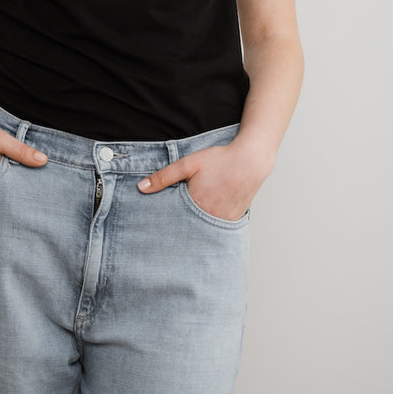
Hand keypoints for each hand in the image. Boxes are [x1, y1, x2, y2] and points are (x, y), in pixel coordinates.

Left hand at [137, 135, 274, 221]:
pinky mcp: (233, 221)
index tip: (154, 227)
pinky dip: (208, 227)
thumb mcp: (188, 164)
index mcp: (196, 204)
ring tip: (185, 228)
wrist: (251, 160)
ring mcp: (223, 221)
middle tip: (166, 234)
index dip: (164, 223)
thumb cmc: (220, 160)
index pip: (173, 221)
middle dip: (177, 230)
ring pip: (202, 231)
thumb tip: (141, 188)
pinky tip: (203, 220)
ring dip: (193, 229)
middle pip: (187, 229)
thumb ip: (164, 177)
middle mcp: (210, 217)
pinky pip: (216, 230)